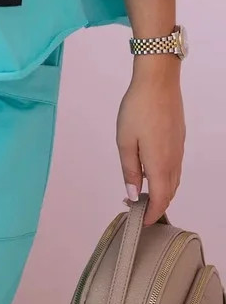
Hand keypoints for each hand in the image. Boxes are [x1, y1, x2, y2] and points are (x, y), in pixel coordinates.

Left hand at [116, 60, 184, 225]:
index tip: (140, 221)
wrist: (158, 82)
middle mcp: (174, 161)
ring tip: (140, 190)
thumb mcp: (125, 141)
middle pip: (169, 193)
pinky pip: (174, 167)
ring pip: (173, 181)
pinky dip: (164, 176)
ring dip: (160, 191)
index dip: (151, 215)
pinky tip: (150, 168)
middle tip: (135, 206)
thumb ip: (130, 170)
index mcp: (160, 165)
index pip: (160, 201)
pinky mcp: (179, 140)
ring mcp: (178, 150)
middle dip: (155, 205)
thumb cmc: (138, 109)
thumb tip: (133, 195)